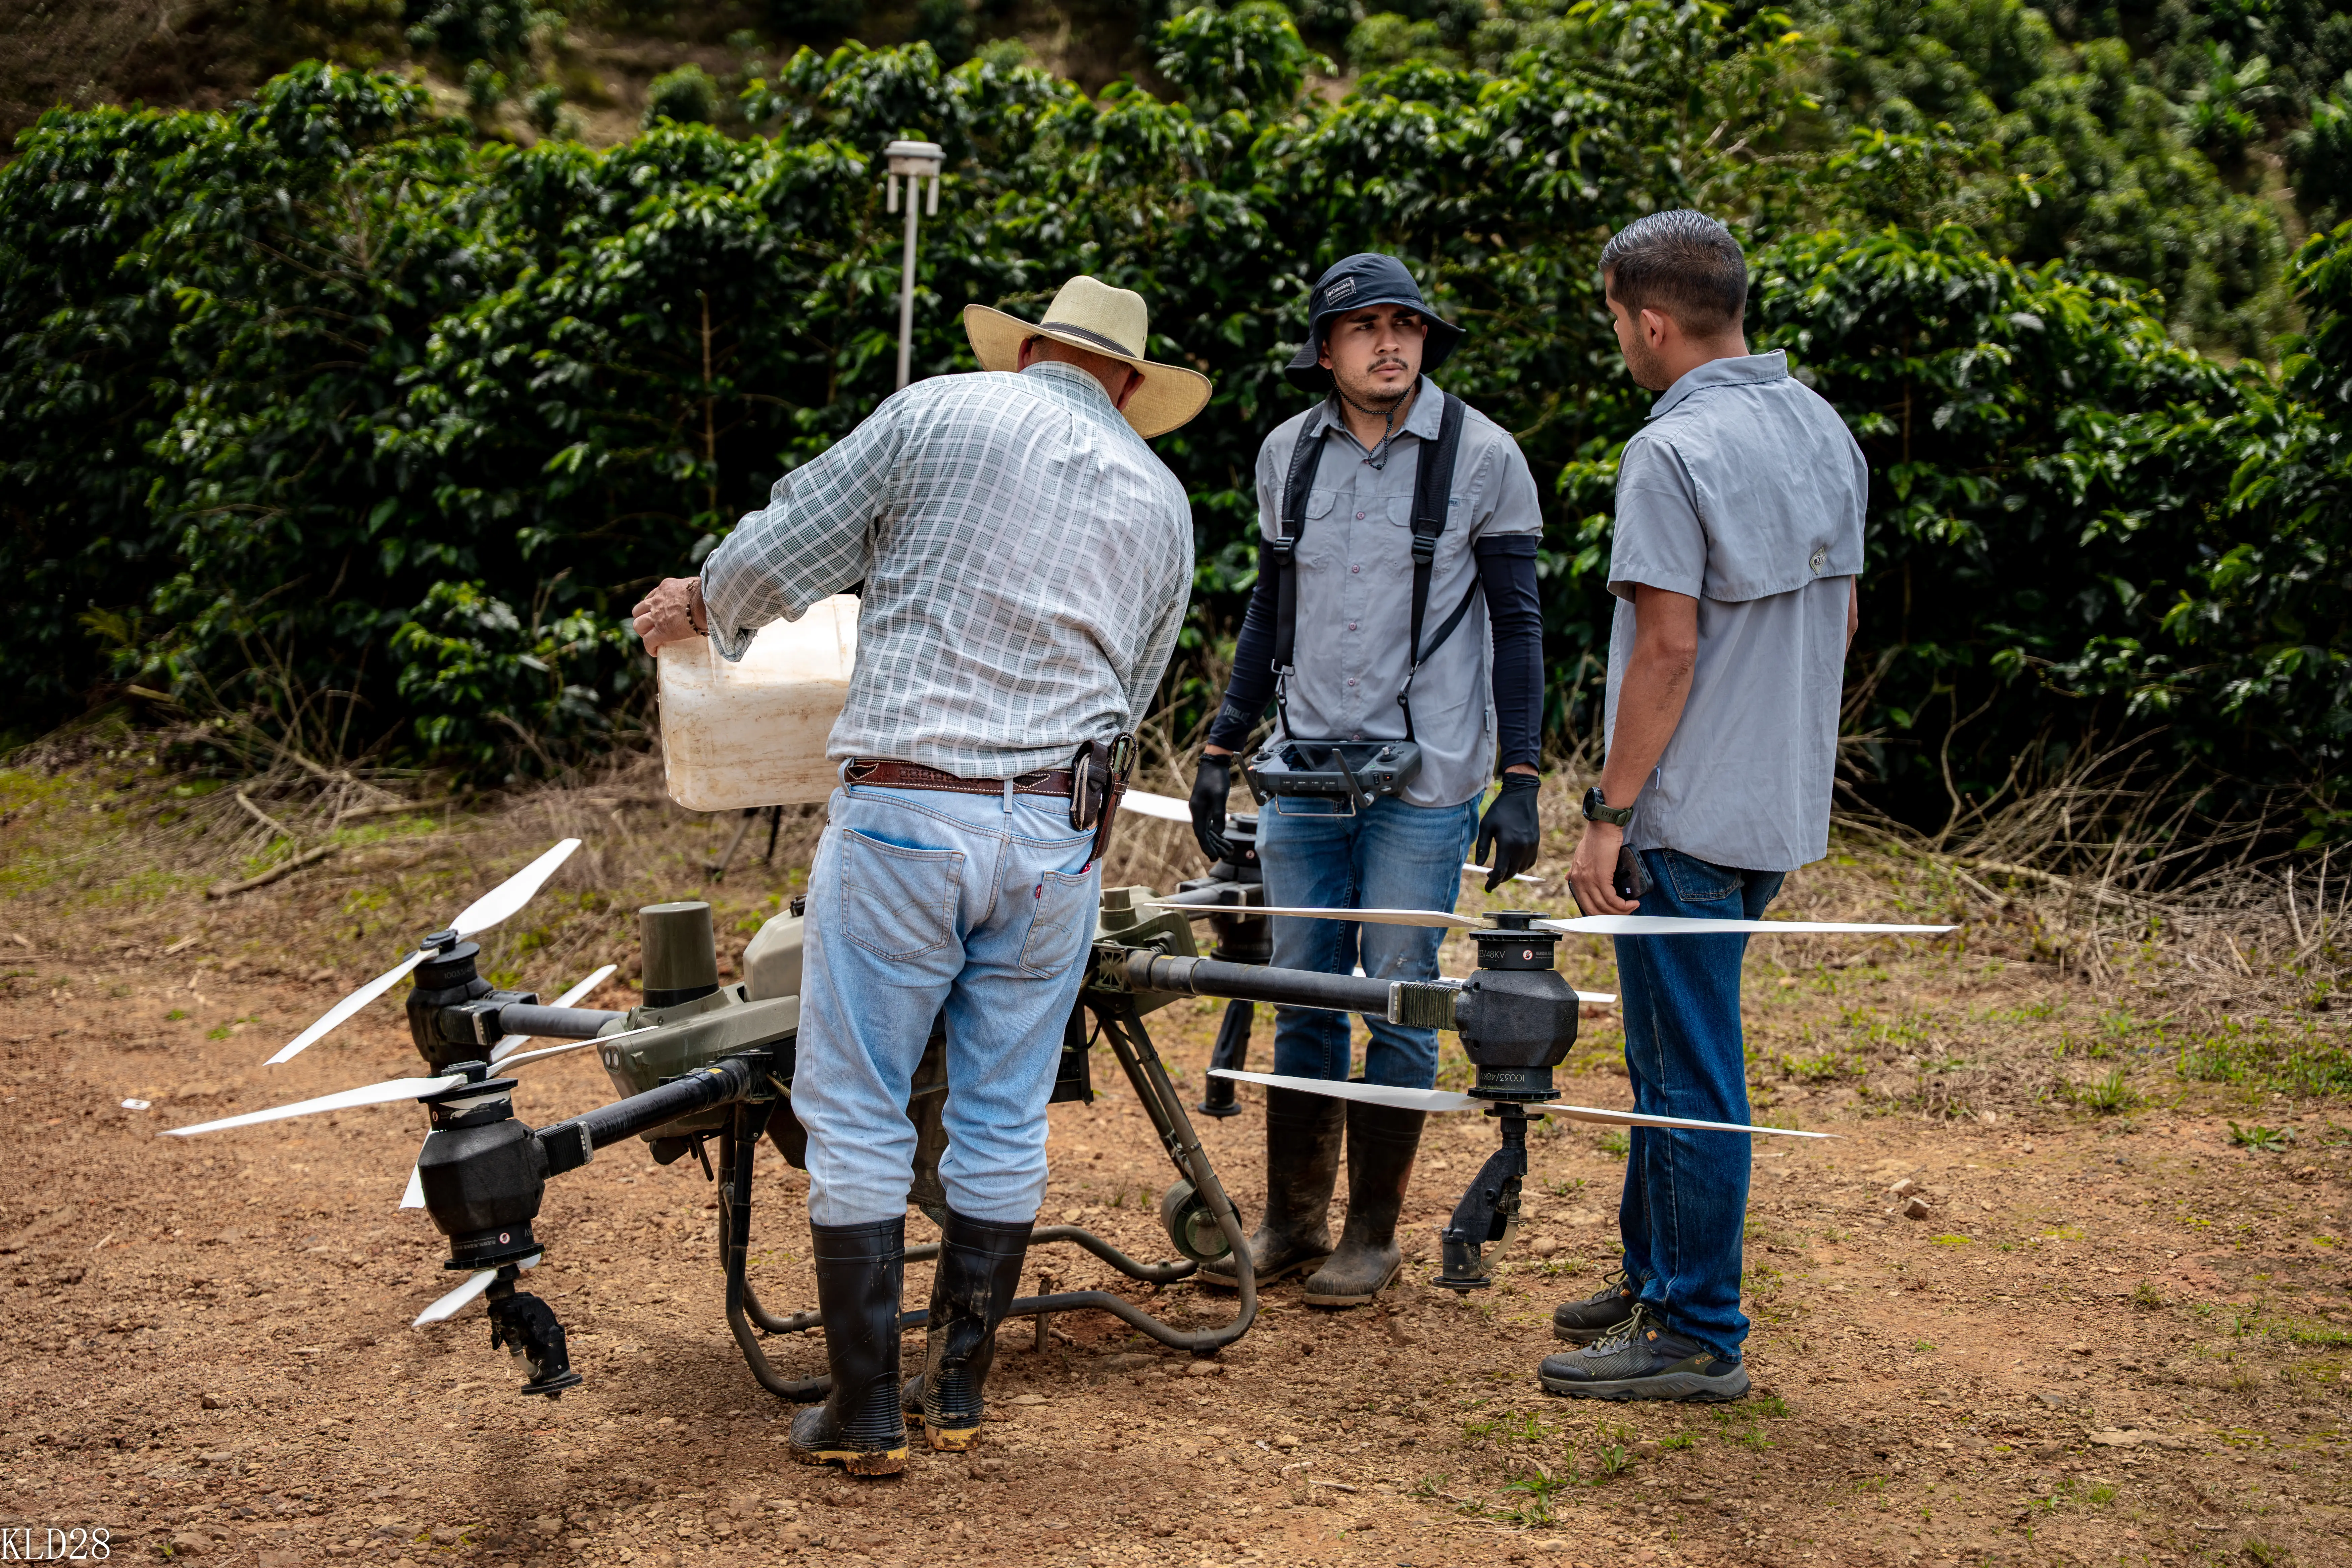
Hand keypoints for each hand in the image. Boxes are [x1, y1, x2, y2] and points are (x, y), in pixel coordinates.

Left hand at [632, 576, 705, 653]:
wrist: (705, 603)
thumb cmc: (706, 594)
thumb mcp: (692, 585)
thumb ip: (690, 590)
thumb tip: (699, 596)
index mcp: (665, 588)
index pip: (651, 597)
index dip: (651, 607)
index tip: (656, 613)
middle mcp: (657, 601)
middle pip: (638, 611)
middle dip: (642, 619)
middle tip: (650, 627)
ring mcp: (656, 616)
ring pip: (638, 625)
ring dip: (643, 632)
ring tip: (650, 638)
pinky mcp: (661, 630)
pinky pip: (648, 641)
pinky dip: (649, 647)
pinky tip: (654, 651)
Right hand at [1189, 750, 1234, 864]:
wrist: (1214, 764)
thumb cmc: (1216, 778)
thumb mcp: (1219, 795)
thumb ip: (1218, 814)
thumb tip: (1219, 832)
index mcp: (1197, 810)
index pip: (1201, 833)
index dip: (1207, 846)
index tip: (1214, 856)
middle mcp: (1197, 811)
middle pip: (1204, 834)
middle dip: (1214, 846)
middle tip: (1225, 856)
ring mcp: (1201, 809)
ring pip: (1208, 830)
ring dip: (1217, 841)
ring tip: (1228, 850)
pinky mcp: (1207, 806)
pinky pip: (1210, 824)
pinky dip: (1217, 832)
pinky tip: (1224, 838)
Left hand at [1473, 772, 1540, 891]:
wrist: (1521, 796)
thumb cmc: (1500, 810)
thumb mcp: (1486, 826)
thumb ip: (1482, 847)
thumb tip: (1479, 865)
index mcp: (1508, 843)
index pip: (1500, 871)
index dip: (1493, 882)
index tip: (1487, 888)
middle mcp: (1522, 847)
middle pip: (1511, 873)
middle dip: (1500, 879)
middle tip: (1490, 877)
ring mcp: (1531, 846)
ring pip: (1520, 869)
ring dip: (1510, 872)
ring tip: (1500, 867)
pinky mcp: (1536, 843)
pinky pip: (1529, 862)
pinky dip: (1520, 866)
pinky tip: (1512, 861)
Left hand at [1568, 819, 1638, 916]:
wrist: (1603, 827)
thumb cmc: (1596, 839)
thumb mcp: (1580, 856)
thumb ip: (1576, 869)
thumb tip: (1568, 877)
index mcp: (1575, 878)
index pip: (1584, 904)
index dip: (1598, 913)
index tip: (1611, 913)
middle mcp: (1580, 881)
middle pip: (1594, 910)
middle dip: (1610, 916)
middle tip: (1623, 913)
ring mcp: (1590, 881)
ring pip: (1604, 907)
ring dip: (1620, 911)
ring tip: (1631, 907)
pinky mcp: (1601, 878)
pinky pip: (1612, 899)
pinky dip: (1623, 905)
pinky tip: (1631, 903)